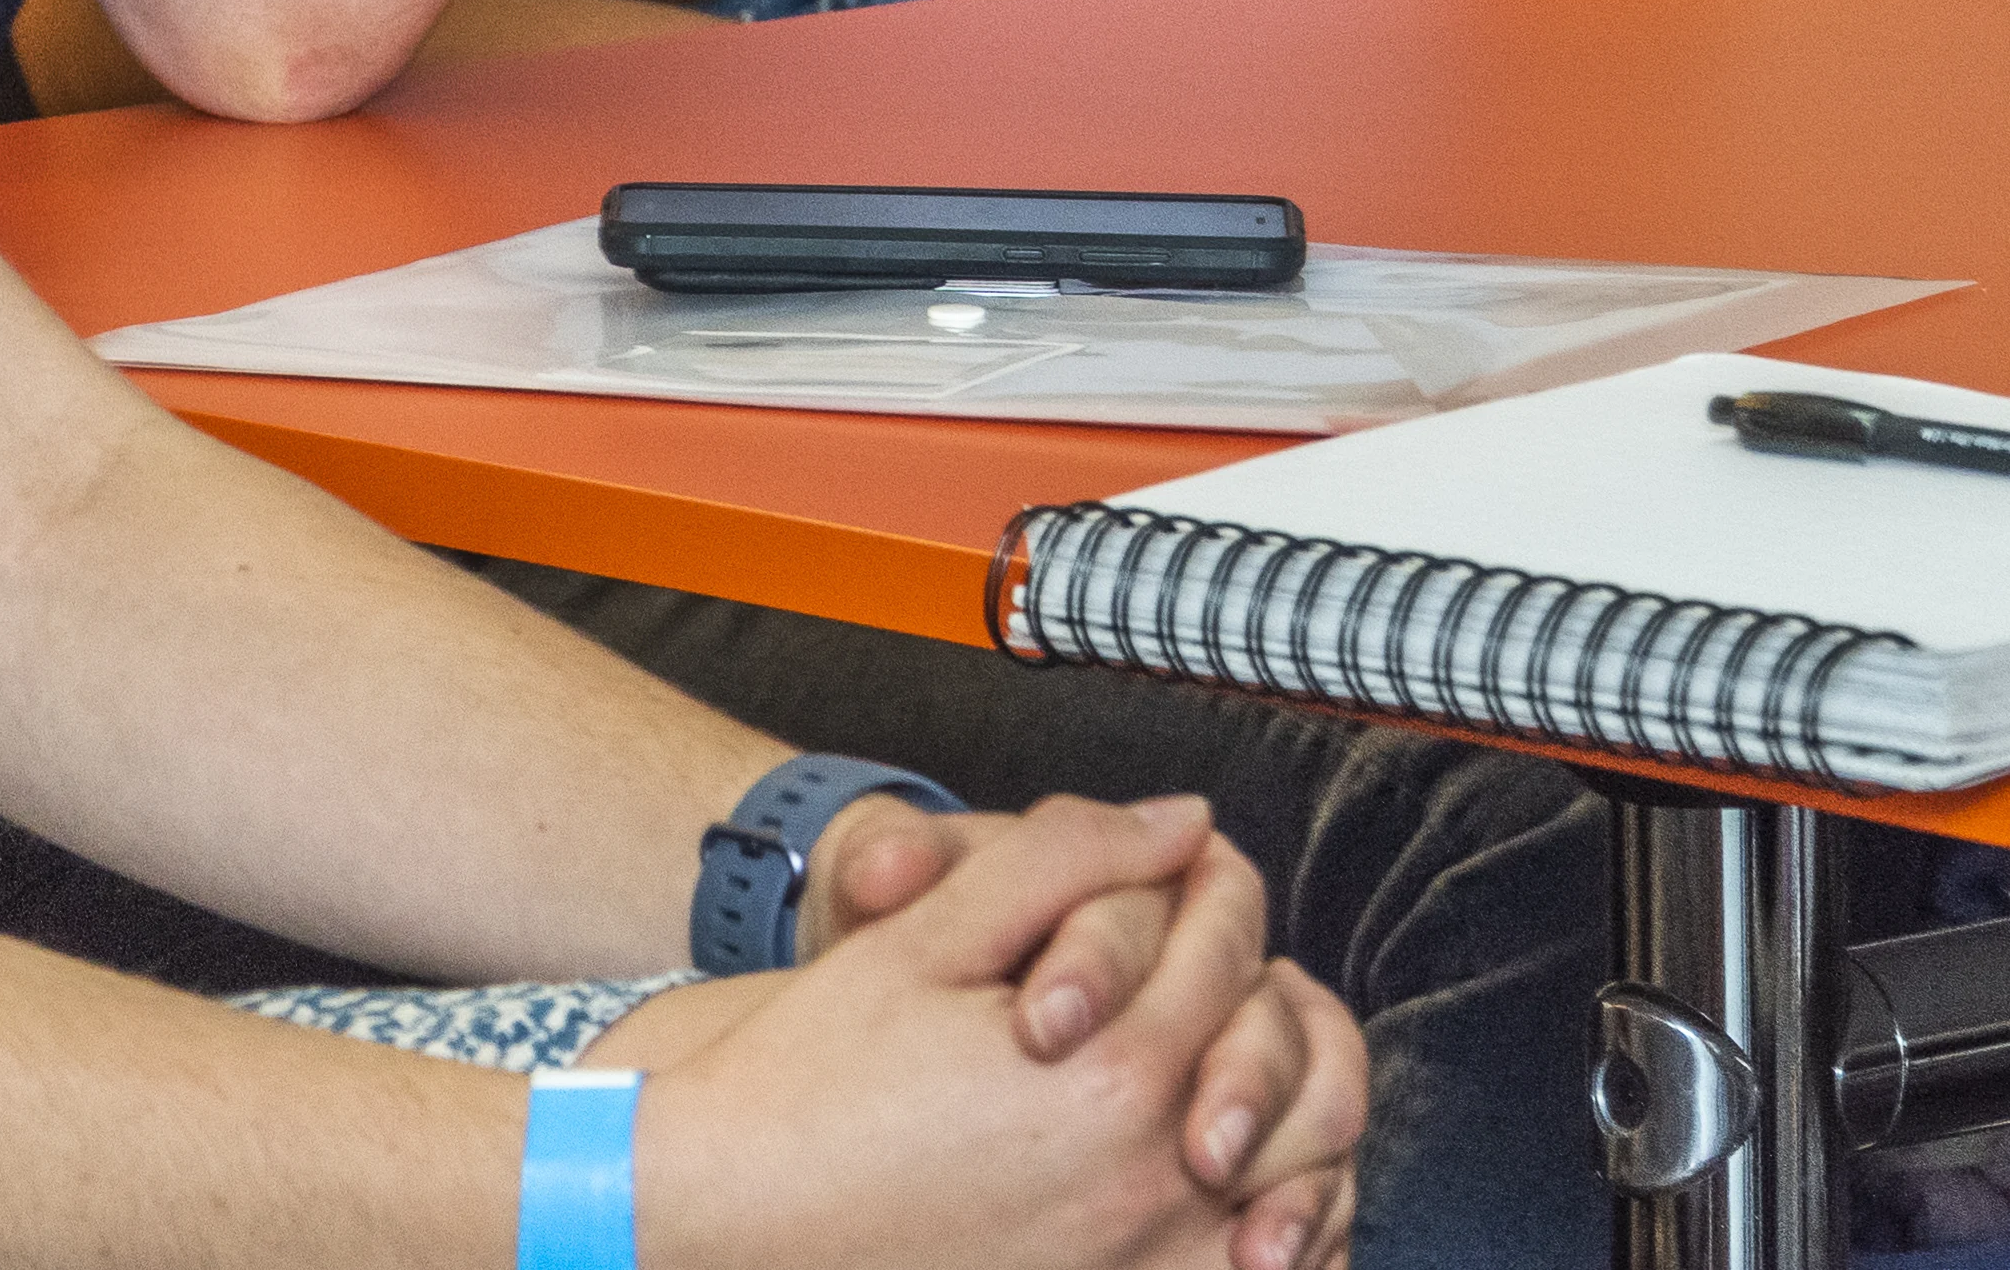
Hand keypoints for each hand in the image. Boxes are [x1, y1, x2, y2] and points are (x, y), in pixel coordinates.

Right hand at [618, 795, 1365, 1269]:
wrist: (735, 1216)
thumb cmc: (813, 1077)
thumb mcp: (920, 938)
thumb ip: (1061, 862)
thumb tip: (1185, 823)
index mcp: (1113, 1072)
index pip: (1227, 955)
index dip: (1214, 894)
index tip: (1190, 875)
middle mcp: (1159, 1183)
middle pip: (1298, 1072)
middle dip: (1273, 1001)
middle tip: (1225, 968)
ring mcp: (1155, 1269)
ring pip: (1313, 1185)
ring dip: (1298, 1114)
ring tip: (1242, 1068)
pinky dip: (1292, 1231)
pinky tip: (1249, 1195)